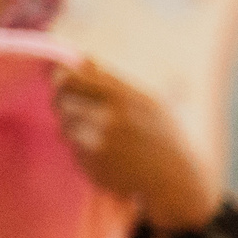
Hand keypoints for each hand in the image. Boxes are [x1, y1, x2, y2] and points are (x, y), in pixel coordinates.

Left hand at [52, 61, 220, 231]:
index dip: (62, 77)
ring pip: (65, 127)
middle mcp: (110, 119)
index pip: (74, 78)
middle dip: (66, 103)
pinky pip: (74, 151)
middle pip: (63, 101)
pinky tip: (107, 154)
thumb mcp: (147, 101)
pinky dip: (83, 151)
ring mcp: (99, 145)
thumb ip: (111, 80)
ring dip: (74, 129)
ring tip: (100, 135)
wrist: (175, 180)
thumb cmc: (162, 136)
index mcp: (124, 97)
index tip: (63, 80)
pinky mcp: (93, 166)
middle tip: (79, 109)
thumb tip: (82, 58)